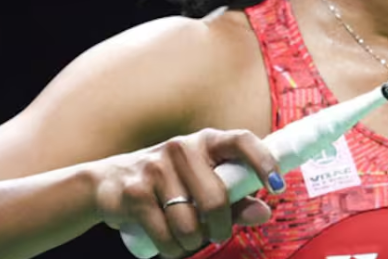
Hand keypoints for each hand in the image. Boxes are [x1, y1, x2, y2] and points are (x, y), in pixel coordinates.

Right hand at [92, 128, 284, 257]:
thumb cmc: (171, 184)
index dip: (263, 162)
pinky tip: (171, 244)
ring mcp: (156, 167)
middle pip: (216, 199)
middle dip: (221, 228)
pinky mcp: (135, 192)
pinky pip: (166, 235)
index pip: (242, 141)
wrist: (109, 182)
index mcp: (207, 140)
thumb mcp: (204, 183)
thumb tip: (264, 213)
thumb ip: (236, 198)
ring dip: (193, 243)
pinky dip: (172, 250)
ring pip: (190, 224)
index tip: (278, 187)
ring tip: (188, 238)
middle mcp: (183, 147)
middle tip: (218, 236)